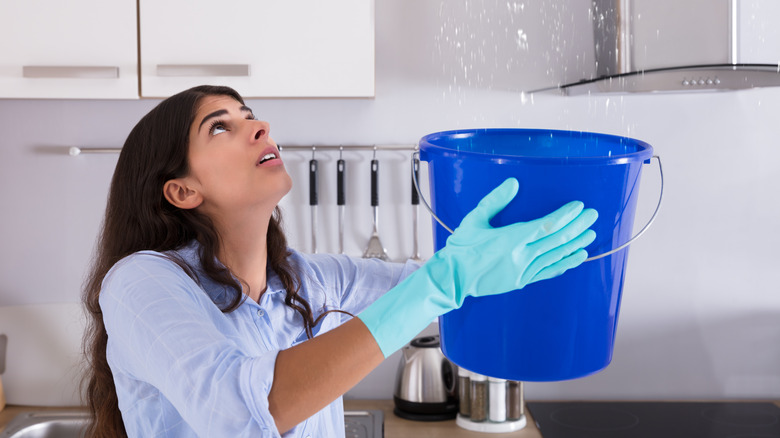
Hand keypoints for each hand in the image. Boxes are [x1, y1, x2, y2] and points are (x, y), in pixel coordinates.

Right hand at [359, 177, 597, 356]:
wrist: (452, 278)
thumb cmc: (460, 248)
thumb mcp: (474, 219)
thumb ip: (495, 200)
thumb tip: (514, 183)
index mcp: (510, 239)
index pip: (545, 225)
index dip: (564, 216)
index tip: (578, 206)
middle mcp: (520, 256)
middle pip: (556, 239)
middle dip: (577, 226)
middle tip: (593, 216)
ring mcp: (523, 270)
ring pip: (556, 255)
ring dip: (575, 244)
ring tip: (591, 234)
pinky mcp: (521, 280)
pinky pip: (548, 272)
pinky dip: (565, 264)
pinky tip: (577, 257)